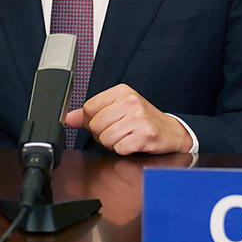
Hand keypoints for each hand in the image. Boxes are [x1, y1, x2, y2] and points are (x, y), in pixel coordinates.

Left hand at [62, 84, 190, 155]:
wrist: (172, 131)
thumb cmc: (144, 120)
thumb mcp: (118, 109)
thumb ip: (92, 113)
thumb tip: (69, 118)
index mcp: (121, 91)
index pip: (89, 108)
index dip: (92, 121)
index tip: (104, 123)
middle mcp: (130, 102)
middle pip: (95, 125)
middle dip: (102, 134)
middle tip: (116, 133)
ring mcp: (138, 118)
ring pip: (105, 138)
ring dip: (113, 144)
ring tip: (125, 138)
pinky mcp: (144, 135)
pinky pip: (119, 148)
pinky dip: (123, 150)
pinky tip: (132, 144)